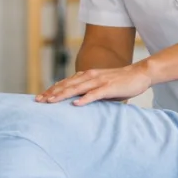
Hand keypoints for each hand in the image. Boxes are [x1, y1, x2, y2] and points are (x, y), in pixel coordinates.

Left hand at [35, 63, 152, 105]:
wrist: (139, 74)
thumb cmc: (120, 83)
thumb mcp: (100, 86)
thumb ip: (88, 92)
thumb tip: (76, 102)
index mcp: (86, 76)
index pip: (65, 83)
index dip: (52, 90)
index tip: (40, 98)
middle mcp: (89, 76)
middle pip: (67, 85)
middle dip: (51, 93)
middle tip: (38, 101)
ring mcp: (99, 81)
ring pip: (77, 88)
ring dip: (63, 95)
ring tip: (51, 102)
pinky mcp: (109, 87)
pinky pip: (95, 94)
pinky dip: (85, 99)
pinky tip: (76, 104)